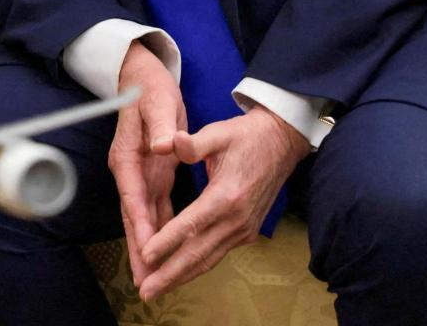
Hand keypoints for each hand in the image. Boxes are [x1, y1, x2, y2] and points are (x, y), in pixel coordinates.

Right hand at [108, 42, 186, 289]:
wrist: (142, 78)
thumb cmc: (151, 88)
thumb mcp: (158, 102)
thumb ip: (161, 126)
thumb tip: (162, 146)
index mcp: (127, 155)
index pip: (133, 194)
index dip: (140, 222)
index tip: (148, 247)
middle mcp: (130, 170)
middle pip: (133, 216)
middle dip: (139, 249)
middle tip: (145, 281)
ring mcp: (140, 175)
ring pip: (144, 218)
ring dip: (149, 247)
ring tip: (154, 278)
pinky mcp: (153, 175)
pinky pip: (156, 210)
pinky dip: (161, 231)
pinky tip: (169, 252)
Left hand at [135, 105, 308, 299]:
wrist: (281, 143)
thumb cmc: (246, 136)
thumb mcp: (218, 133)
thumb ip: (191, 143)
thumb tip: (166, 142)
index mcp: (226, 195)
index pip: (191, 224)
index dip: (167, 242)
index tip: (146, 256)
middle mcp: (236, 219)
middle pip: (198, 253)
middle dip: (170, 274)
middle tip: (145, 292)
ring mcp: (243, 229)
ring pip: (208, 259)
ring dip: (182, 276)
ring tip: (155, 290)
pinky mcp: (246, 232)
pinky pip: (217, 253)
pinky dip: (197, 266)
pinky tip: (179, 273)